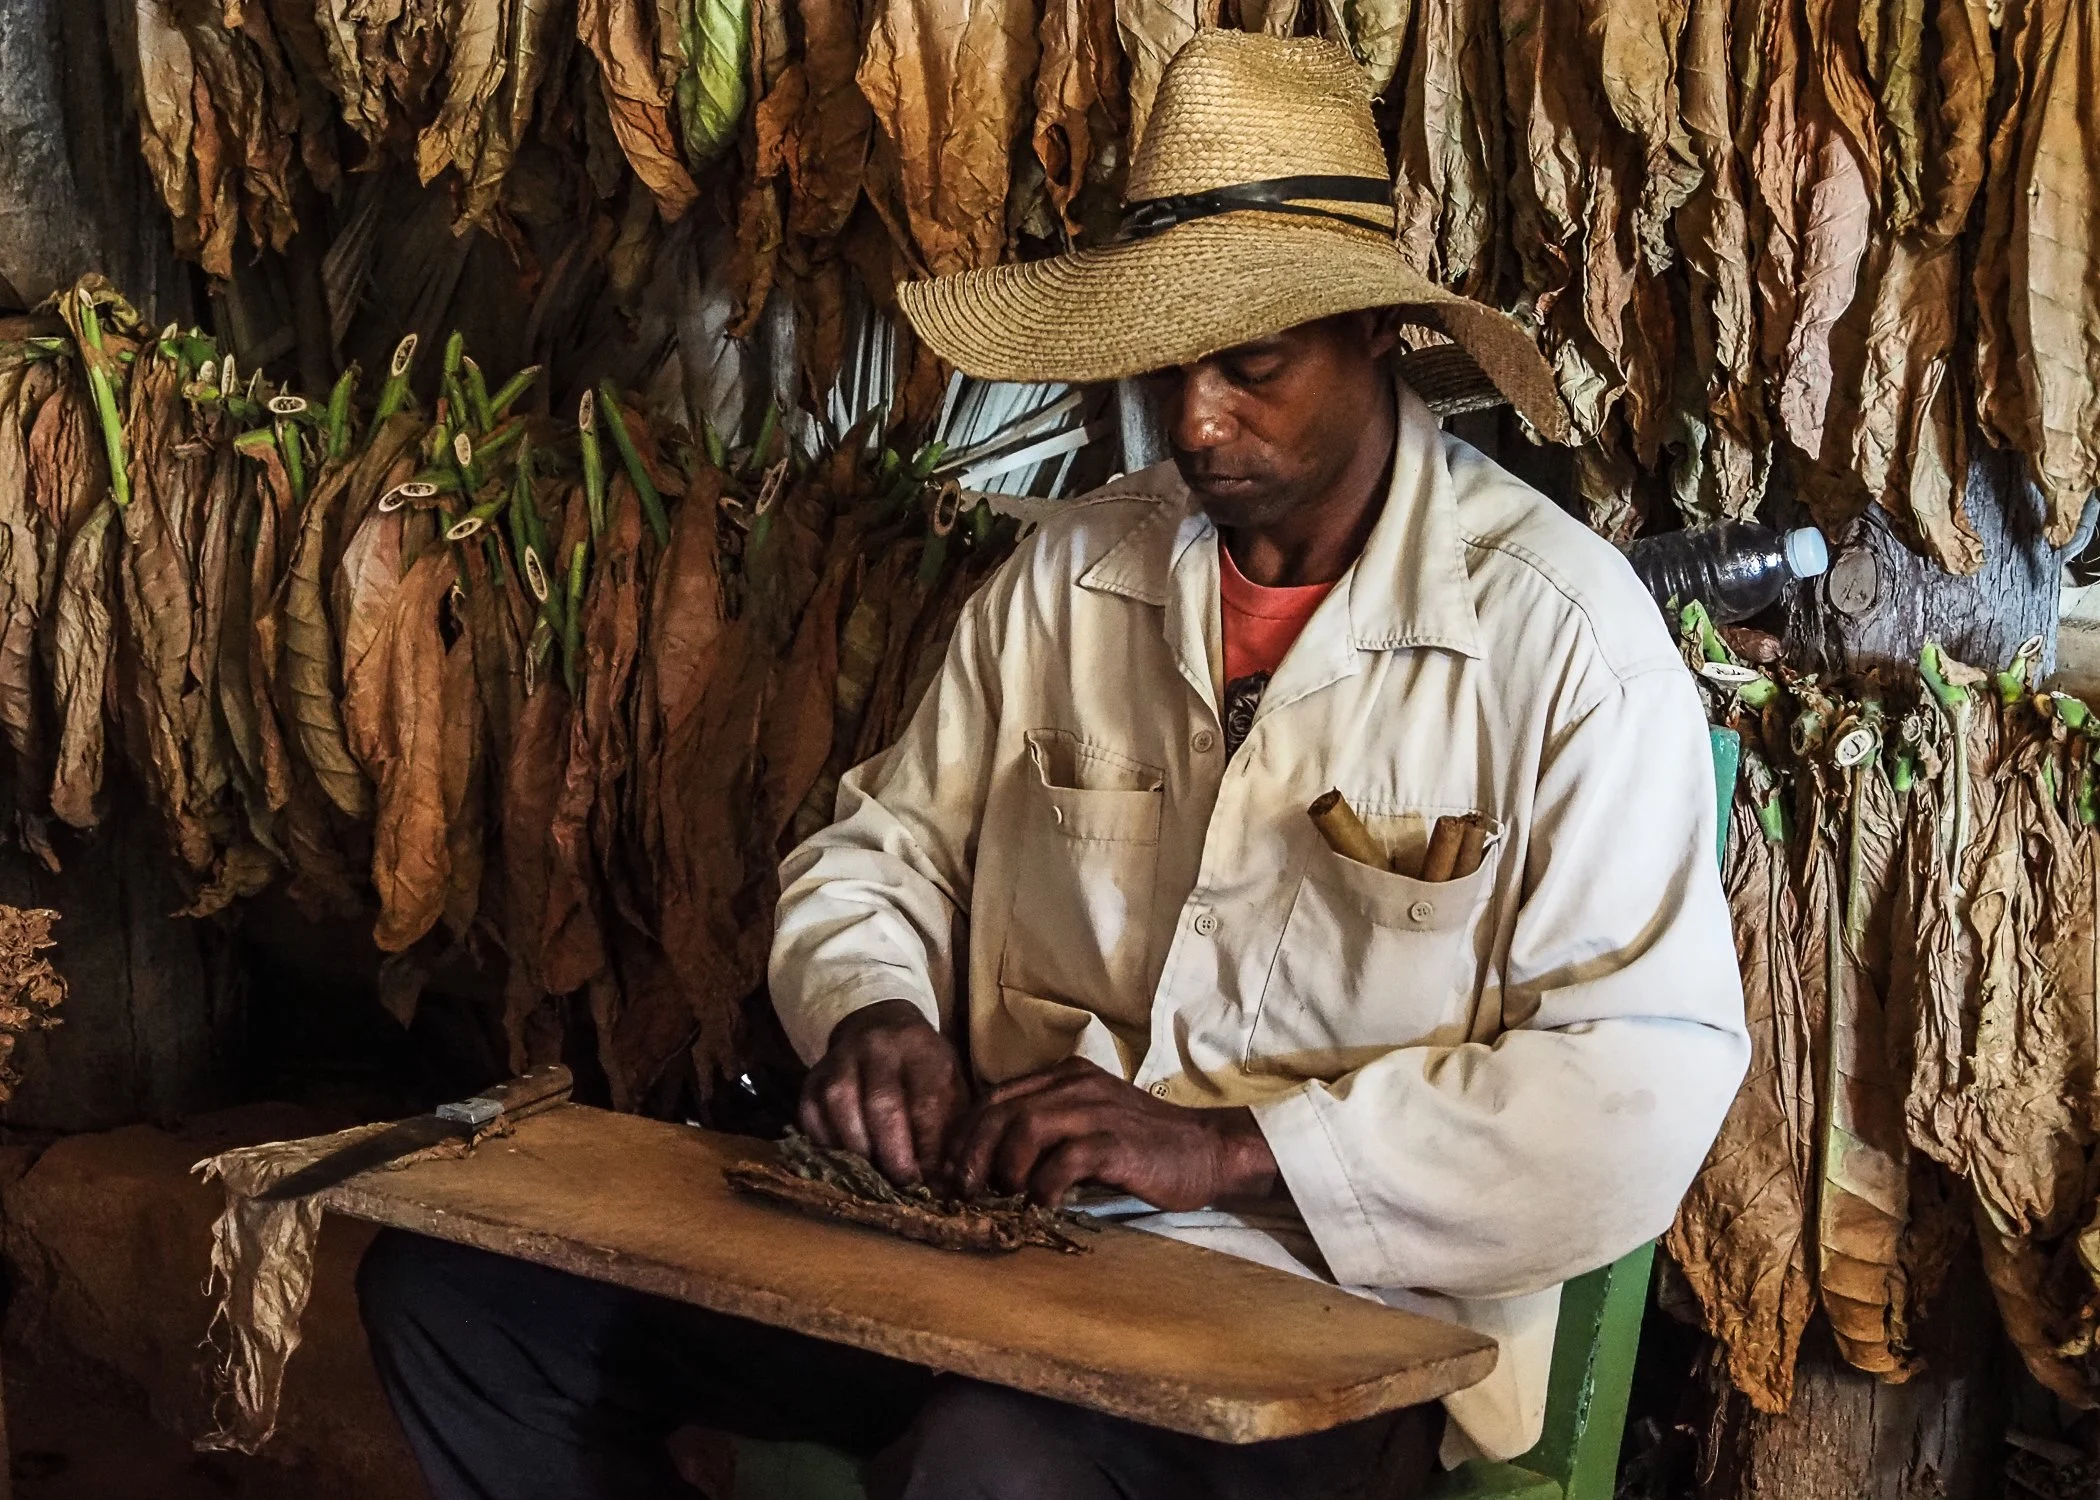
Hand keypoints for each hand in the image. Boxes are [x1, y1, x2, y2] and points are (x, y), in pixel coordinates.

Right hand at [799, 1000, 965, 1188]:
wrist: (879, 1026)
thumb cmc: (922, 1069)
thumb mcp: (950, 1084)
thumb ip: (951, 1129)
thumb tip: (946, 1180)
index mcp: (920, 1047)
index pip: (925, 1101)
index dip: (929, 1146)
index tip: (932, 1178)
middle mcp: (877, 1046)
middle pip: (881, 1103)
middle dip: (893, 1153)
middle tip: (903, 1184)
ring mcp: (839, 1059)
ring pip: (841, 1106)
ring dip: (858, 1151)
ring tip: (874, 1177)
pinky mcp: (812, 1077)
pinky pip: (812, 1115)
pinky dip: (828, 1146)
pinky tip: (846, 1164)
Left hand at [942, 1058, 1278, 1210]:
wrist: (1207, 1150)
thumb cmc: (1142, 1145)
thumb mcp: (1086, 1124)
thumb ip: (1044, 1131)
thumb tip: (987, 1167)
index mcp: (1063, 1077)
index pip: (993, 1098)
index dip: (963, 1136)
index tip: (949, 1173)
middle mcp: (1074, 1084)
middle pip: (1000, 1111)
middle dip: (971, 1154)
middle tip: (962, 1191)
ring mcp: (1097, 1109)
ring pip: (1025, 1127)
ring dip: (1005, 1169)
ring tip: (1006, 1197)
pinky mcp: (1117, 1141)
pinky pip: (1065, 1160)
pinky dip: (1044, 1186)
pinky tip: (1044, 1206)